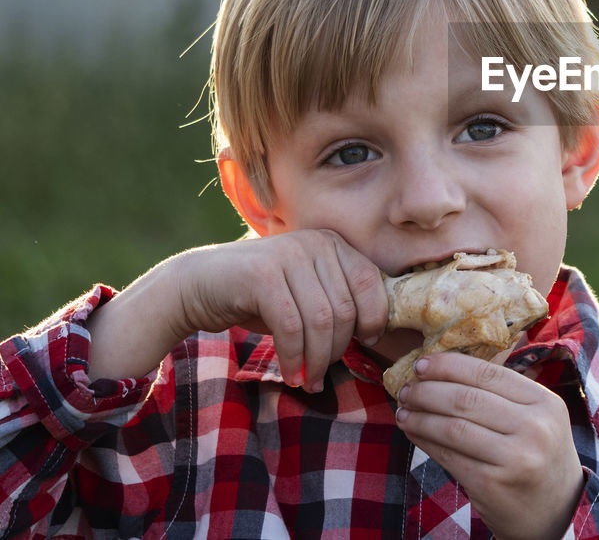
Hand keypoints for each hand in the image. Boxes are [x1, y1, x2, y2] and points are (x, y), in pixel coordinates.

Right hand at [174, 229, 388, 391]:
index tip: (366, 344)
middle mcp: (314, 243)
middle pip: (345, 308)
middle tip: (323, 372)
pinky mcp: (262, 275)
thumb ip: (337, 301)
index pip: (370, 282)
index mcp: (332, 243)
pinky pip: (291, 327)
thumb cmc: (259, 296)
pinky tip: (290, 373)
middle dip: (338, 349)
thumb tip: (377, 334)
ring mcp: (288, 255)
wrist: (197, 284)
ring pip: (321, 320)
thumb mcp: (305, 291)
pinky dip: (293, 357)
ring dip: (317, 360)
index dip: (374, 318)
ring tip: (309, 380)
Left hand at [395, 353, 584, 539]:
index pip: (488, 373)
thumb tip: (445, 370)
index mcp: (545, 402)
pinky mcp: (492, 484)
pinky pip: (448, 456)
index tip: (422, 363)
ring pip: (453, 427)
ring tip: (403, 411)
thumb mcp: (538, 418)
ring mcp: (514, 458)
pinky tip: (413, 433)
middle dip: (427, 391)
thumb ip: (504, 394)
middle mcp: (534, 427)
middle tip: (407, 388)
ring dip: (421, 417)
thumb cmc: (539, 455)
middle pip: (466, 399)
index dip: (449, 366)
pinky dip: (425, 441)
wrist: (557, 510)